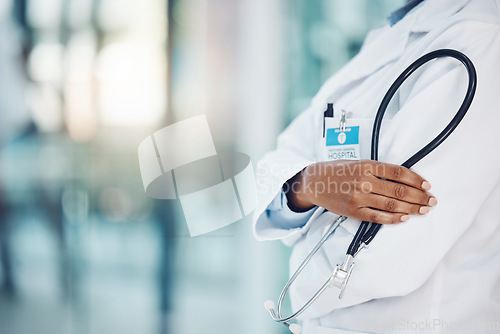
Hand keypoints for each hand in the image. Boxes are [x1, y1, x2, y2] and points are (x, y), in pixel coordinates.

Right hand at [285, 160, 436, 223]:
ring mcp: (359, 197)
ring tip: (424, 210)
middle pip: (399, 190)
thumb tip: (404, 178)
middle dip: (419, 197)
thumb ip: (378, 169)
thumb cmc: (338, 171)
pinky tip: (405, 218)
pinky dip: (394, 219)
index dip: (416, 179)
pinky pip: (378, 217)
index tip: (427, 185)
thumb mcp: (358, 162)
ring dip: (412, 209)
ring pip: (391, 205)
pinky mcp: (354, 211)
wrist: (315, 182)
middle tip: (432, 201)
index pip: (399, 172)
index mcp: (367, 165)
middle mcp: (364, 181)